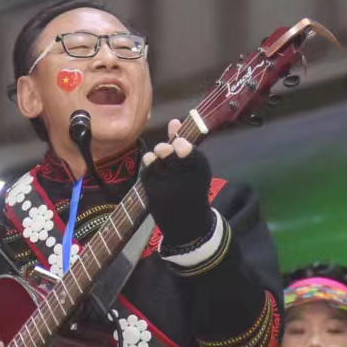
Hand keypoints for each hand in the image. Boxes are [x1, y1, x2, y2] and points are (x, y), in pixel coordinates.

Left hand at [142, 123, 212, 252]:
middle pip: (168, 154)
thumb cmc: (192, 191)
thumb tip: (174, 120)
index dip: (182, 145)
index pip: (189, 153)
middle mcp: (184, 181)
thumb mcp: (195, 169)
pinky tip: (153, 171)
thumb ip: (184, 143)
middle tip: (165, 150)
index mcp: (200, 173)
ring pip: (154, 161)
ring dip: (155, 158)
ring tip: (160, 162)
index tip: (179, 144)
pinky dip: (148, 167)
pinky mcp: (153, 194)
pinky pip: (145, 172)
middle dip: (164, 149)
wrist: (187, 225)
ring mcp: (167, 189)